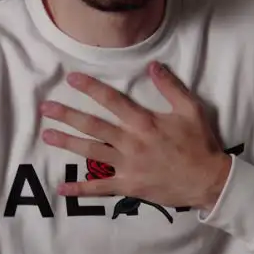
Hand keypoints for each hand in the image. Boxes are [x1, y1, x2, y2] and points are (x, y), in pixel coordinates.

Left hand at [40, 61, 231, 211]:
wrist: (208, 180)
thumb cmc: (200, 144)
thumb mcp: (191, 110)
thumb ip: (170, 87)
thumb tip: (153, 65)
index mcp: (144, 122)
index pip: (111, 100)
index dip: (90, 89)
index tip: (70, 80)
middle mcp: (131, 142)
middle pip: (93, 126)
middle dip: (68, 116)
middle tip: (46, 108)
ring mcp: (128, 166)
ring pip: (91, 152)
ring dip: (68, 143)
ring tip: (47, 136)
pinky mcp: (128, 186)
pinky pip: (100, 188)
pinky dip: (80, 188)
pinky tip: (61, 187)